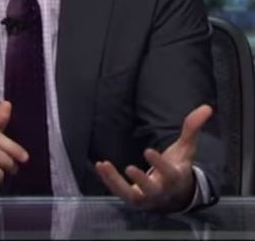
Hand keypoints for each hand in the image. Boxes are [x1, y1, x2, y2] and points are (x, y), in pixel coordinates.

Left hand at [95, 104, 211, 212]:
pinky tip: (100, 166)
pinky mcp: (133, 199)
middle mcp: (161, 191)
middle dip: (142, 180)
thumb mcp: (186, 149)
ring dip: (115, 182)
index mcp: (175, 178)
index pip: (169, 173)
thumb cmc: (179, 168)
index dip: (159, 163)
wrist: (176, 196)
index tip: (148, 151)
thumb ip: (193, 128)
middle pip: (152, 189)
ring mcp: (146, 197)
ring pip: (131, 194)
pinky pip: (119, 193)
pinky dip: (108, 181)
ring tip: (104, 165)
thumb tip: (206, 107)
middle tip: (130, 168)